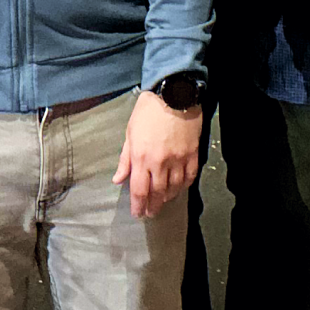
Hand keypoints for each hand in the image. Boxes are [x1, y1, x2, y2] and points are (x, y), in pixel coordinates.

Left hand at [114, 89, 203, 218]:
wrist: (173, 94)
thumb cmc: (147, 112)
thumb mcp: (130, 133)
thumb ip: (125, 159)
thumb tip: (118, 180)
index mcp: (141, 157)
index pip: (139, 190)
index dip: (138, 205)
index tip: (138, 214)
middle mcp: (160, 162)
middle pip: (157, 193)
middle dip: (153, 206)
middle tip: (150, 213)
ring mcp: (178, 159)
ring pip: (174, 187)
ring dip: (168, 198)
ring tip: (163, 202)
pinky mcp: (192, 154)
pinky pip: (189, 176)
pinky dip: (184, 186)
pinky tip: (179, 189)